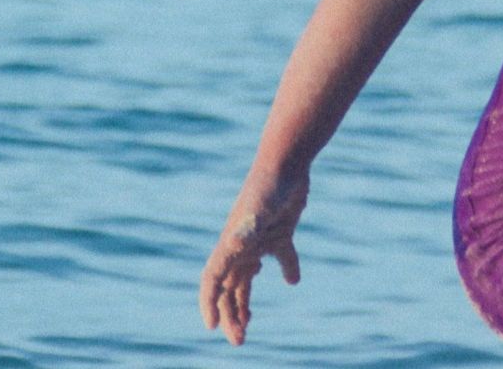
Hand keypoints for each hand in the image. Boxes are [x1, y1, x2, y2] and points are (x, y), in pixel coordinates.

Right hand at [198, 171, 308, 344]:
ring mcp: (260, 239)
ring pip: (248, 279)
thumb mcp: (258, 209)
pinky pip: (281, 255)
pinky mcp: (281, 231)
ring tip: (249, 325)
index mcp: (231, 245)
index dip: (209, 304)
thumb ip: (247, 227)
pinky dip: (286, 268)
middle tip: (239, 340)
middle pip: (229, 287)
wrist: (286, 162)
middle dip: (230, 314)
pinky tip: (293, 280)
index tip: (212, 327)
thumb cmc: (269, 184)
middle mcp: (241, 245)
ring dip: (246, 302)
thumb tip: (237, 243)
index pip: (213, 280)